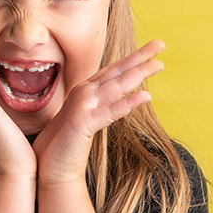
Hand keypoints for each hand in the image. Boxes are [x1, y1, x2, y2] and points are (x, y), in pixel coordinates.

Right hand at [33, 40, 164, 184]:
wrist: (52, 169)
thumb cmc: (66, 144)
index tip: (153, 49)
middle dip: (139, 57)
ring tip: (158, 65)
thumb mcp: (83, 119)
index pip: (113, 70)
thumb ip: (96, 105)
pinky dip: (127, 103)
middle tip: (161, 44)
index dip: (133, 58)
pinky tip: (145, 97)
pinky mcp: (83, 124)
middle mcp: (83, 94)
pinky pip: (110, 112)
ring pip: (116, 87)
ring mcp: (83, 107)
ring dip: (138, 74)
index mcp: (84, 91)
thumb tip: (115, 99)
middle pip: (117, 72)